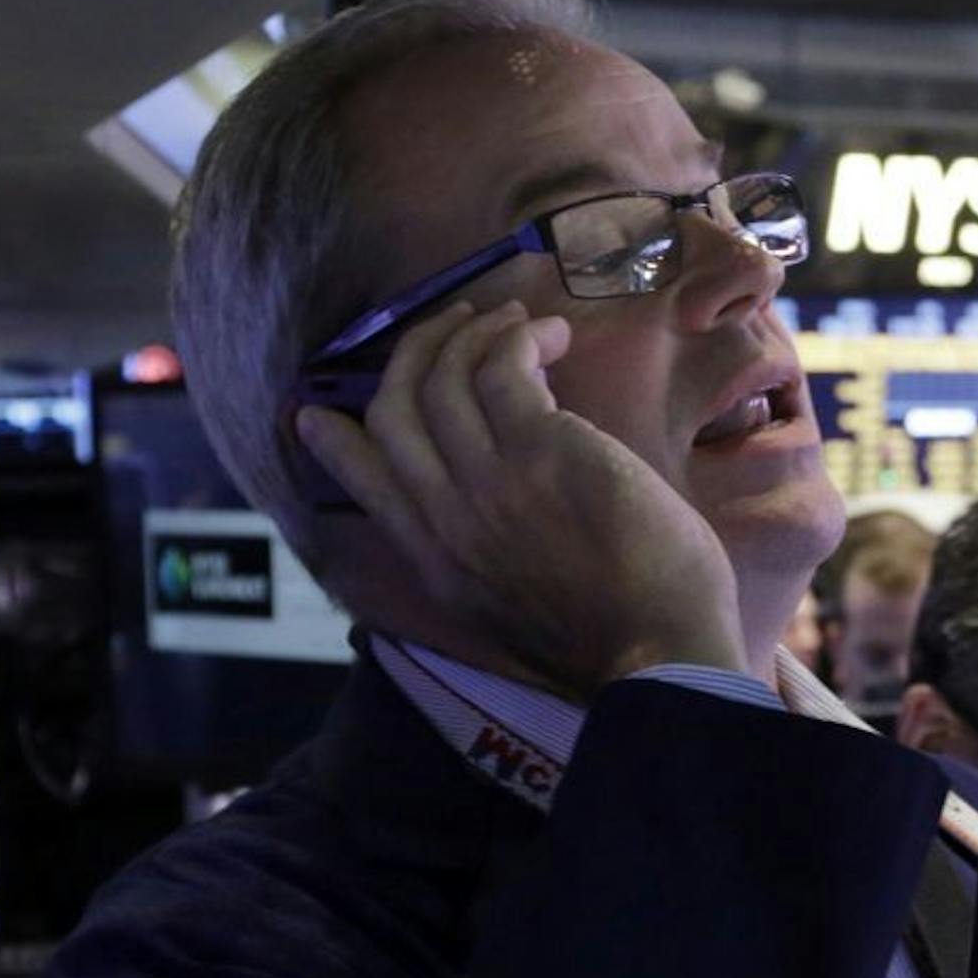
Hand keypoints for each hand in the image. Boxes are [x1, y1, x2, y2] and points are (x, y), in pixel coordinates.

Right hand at [296, 300, 745, 693]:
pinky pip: (503, 366)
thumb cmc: (620, 639)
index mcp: (438, 563)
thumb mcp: (517, 615)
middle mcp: (446, 516)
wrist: (660, 656)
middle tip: (455, 323)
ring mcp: (487, 480)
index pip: (368, 485)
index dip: (338, 442)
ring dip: (474, 334)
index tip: (317, 414)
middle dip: (415, 353)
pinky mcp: (540, 448)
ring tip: (515, 321)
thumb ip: (488, 567)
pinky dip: (520, 338)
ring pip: (442, 378)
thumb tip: (492, 530)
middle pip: (393, 410)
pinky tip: (553, 336)